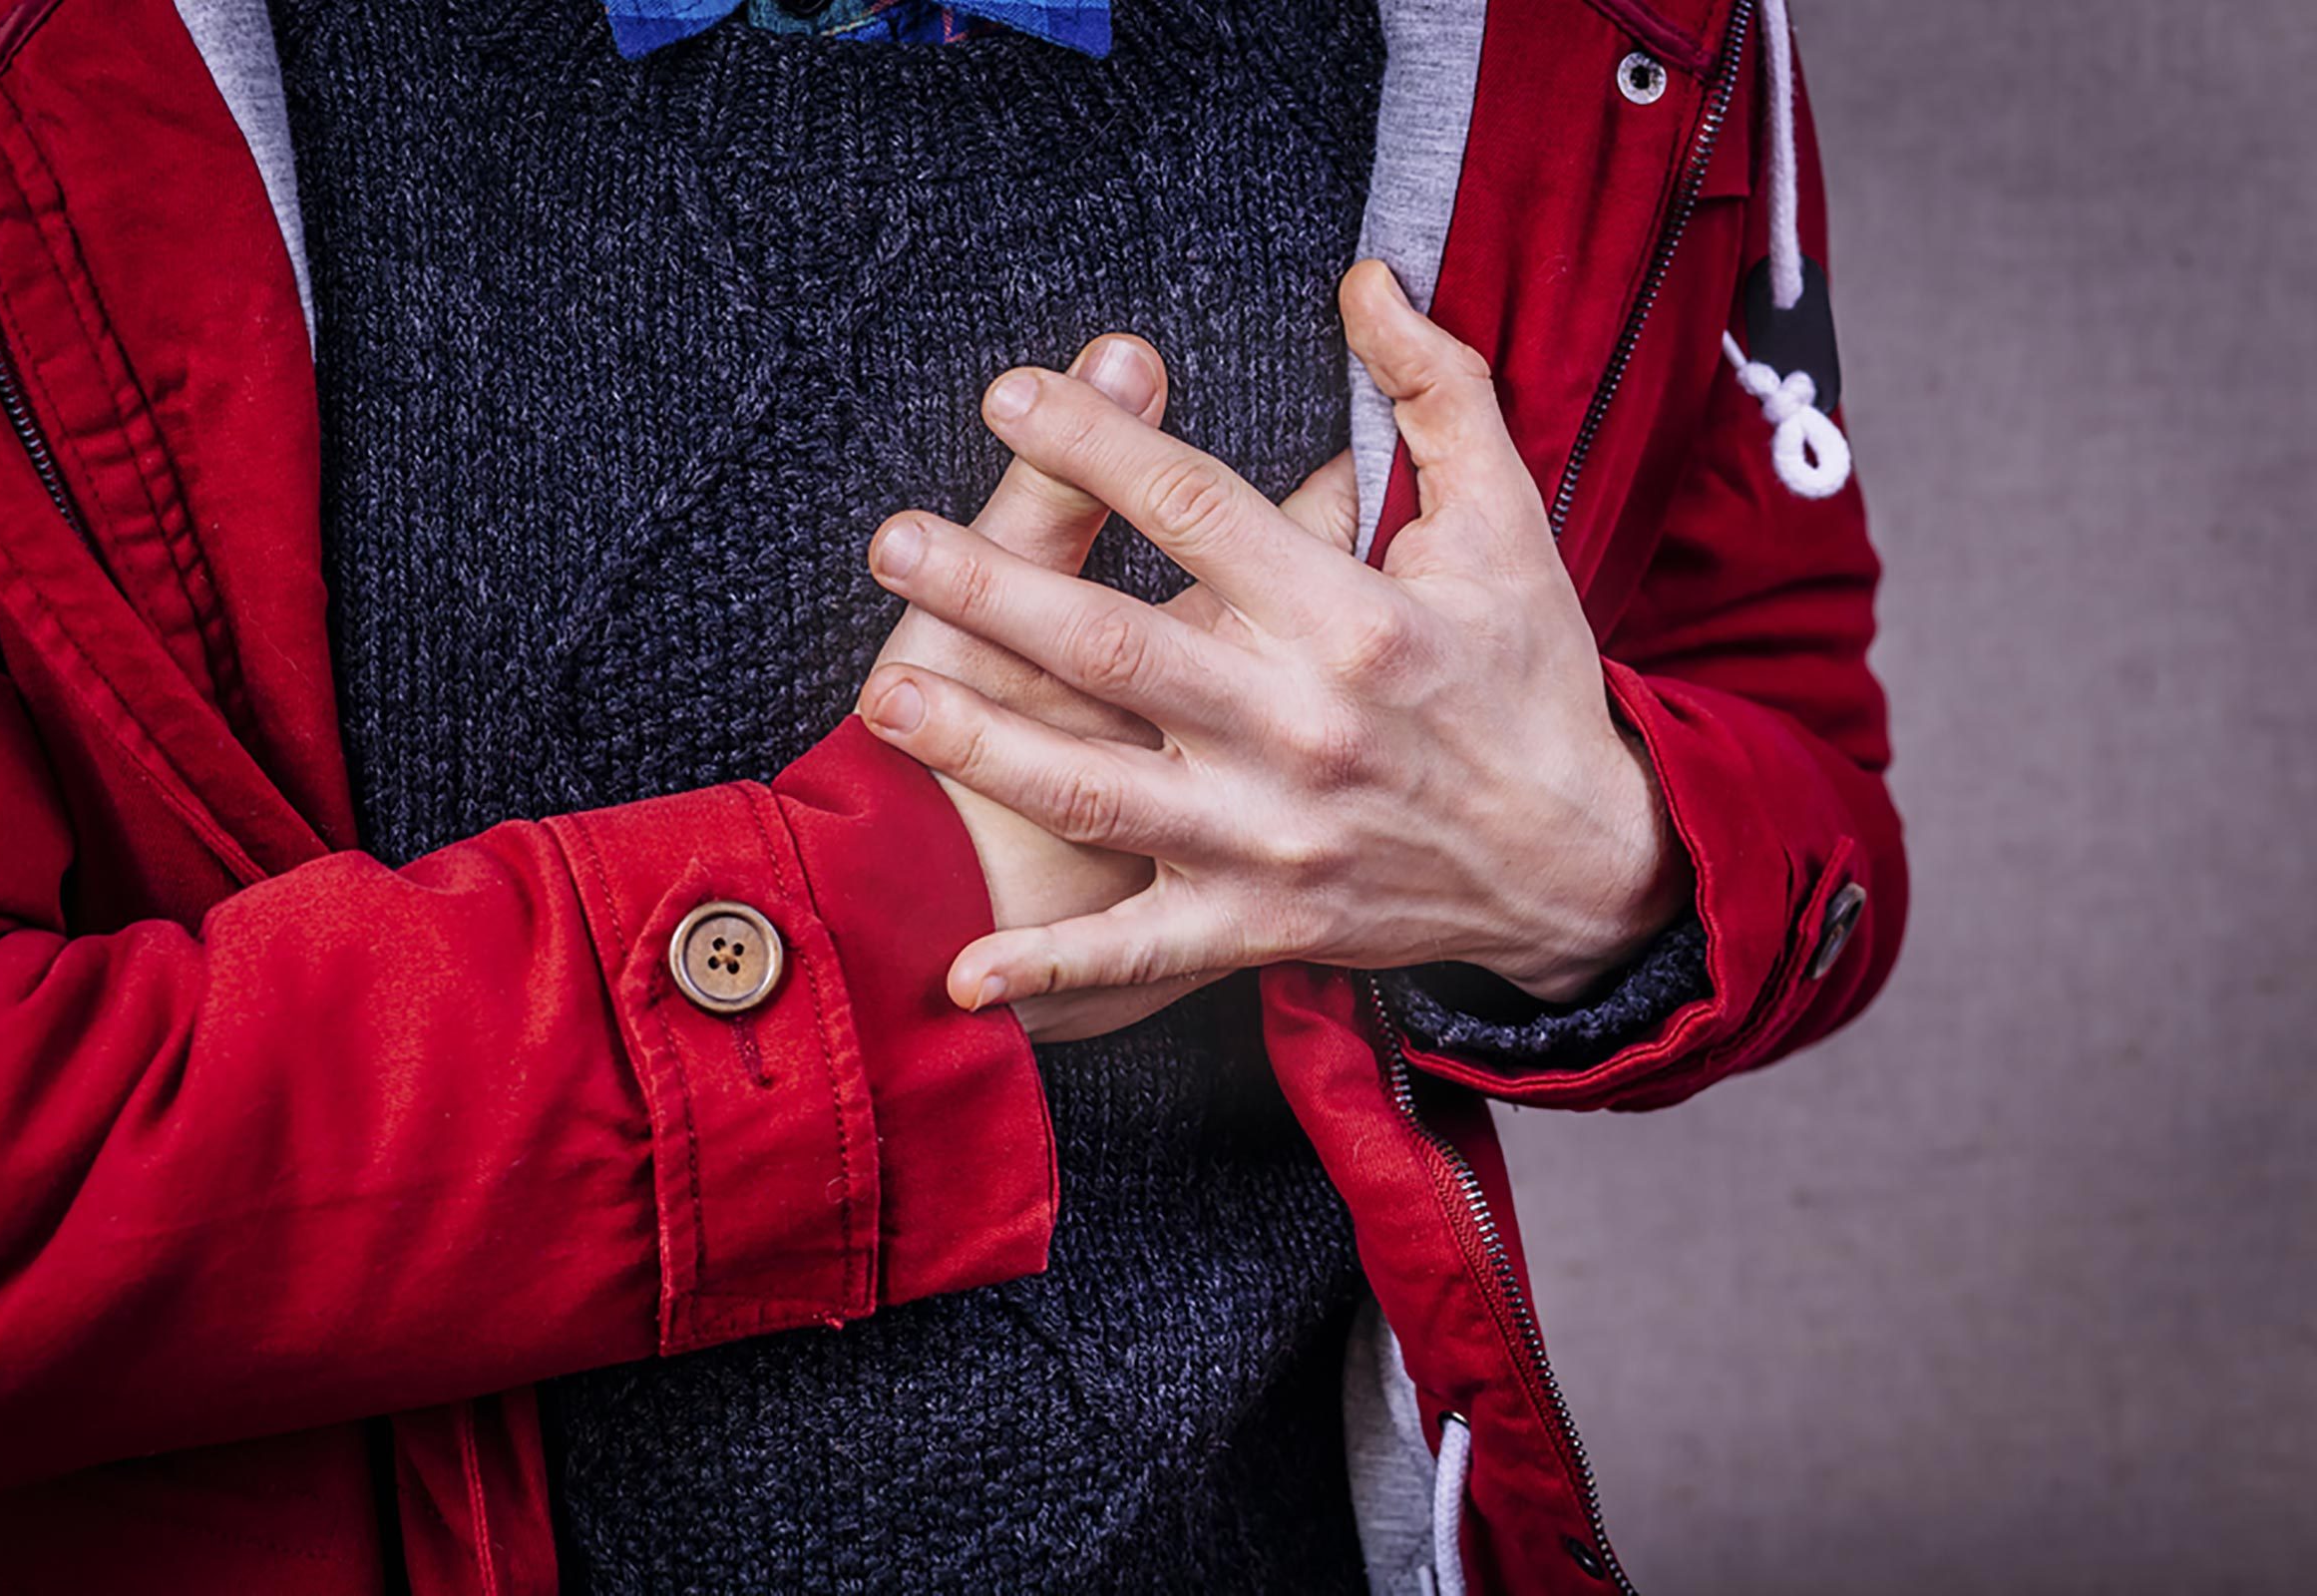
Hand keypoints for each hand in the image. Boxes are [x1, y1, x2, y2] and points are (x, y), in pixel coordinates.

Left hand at [859, 261, 1687, 1011]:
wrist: (1582, 867)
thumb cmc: (1531, 683)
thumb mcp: (1507, 526)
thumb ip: (1440, 395)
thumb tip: (1368, 282)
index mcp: (1356, 621)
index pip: (1199, 509)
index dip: (1096, 445)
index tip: (1006, 397)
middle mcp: (1301, 729)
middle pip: (1115, 644)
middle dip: (991, 591)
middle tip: (889, 542)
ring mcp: (1271, 837)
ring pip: (1097, 788)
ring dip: (980, 746)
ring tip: (884, 702)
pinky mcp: (1259, 923)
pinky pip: (1138, 951)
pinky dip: (1051, 968)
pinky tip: (962, 972)